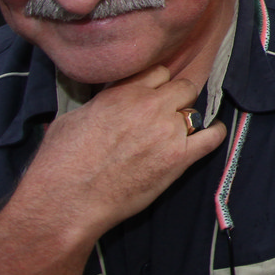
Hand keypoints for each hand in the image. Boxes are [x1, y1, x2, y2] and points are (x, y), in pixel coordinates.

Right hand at [19, 65, 225, 241]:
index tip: (154, 95)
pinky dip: (214, 134)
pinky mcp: (179, 158)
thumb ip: (100, 104)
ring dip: (188, 120)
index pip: (158, 72)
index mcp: (123, 92)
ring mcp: (168, 131)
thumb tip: (107, 104)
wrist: (66, 201)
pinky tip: (210, 134)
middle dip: (177, 99)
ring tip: (180, 132)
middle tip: (167, 115)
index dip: (158, 85)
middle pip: (183, 88)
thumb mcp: (72, 119)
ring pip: (195, 111)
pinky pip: (212, 137)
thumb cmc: (59, 163)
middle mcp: (150, 106)